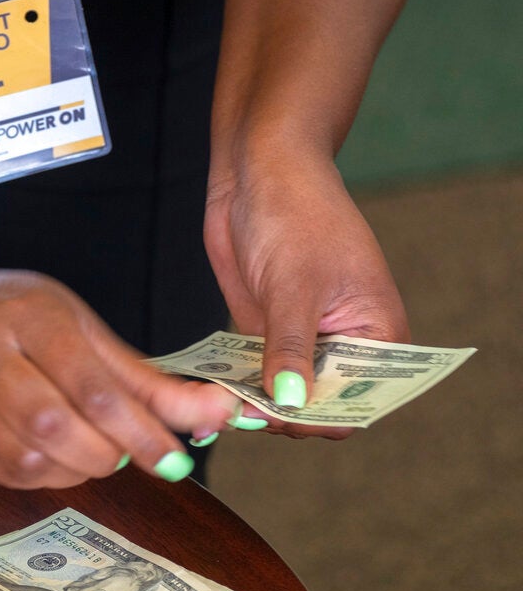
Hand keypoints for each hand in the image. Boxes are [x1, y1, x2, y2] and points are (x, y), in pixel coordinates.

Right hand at [0, 267, 241, 487]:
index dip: (139, 430)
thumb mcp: (86, 330)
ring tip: (92, 449)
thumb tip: (215, 413)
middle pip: (52, 424)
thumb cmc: (25, 318)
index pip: (91, 385)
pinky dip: (47, 475)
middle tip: (127, 452)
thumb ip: (147, 380)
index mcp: (32, 318)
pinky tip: (59, 456)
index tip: (175, 459)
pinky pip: (6, 473)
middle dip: (105, 452)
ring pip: (27, 457)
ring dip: (76, 468)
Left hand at [204, 157, 409, 438]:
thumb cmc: (296, 212)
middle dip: (284, 416)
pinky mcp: (266, 333)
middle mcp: (344, 345)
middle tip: (242, 413)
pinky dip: (237, 386)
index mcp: (377, 335)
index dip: (321, 418)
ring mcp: (303, 341)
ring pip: (282, 396)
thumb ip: (290, 348)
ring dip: (255, 404)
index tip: (281, 417)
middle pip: (317, 408)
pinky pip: (255, 374)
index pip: (357, 403)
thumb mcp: (293, 285)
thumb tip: (291, 403)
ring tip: (222, 406)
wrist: (259, 172)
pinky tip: (213, 390)